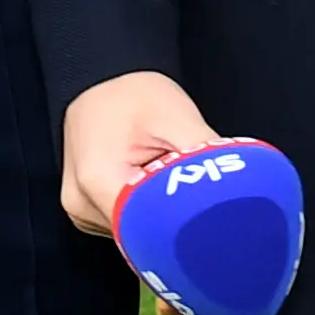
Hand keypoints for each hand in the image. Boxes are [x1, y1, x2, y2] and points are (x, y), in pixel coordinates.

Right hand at [60, 69, 221, 238]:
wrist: (101, 77)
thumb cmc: (133, 93)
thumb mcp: (177, 118)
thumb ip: (202, 160)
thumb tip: (233, 192)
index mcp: (98, 180)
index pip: (147, 232)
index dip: (184, 231)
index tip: (212, 221)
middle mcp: (82, 203)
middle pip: (140, 237)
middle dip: (176, 224)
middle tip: (204, 200)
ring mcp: (82, 210)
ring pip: (134, 235)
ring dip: (161, 217)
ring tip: (175, 182)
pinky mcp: (89, 208)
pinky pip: (125, 223)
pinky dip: (146, 212)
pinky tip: (157, 188)